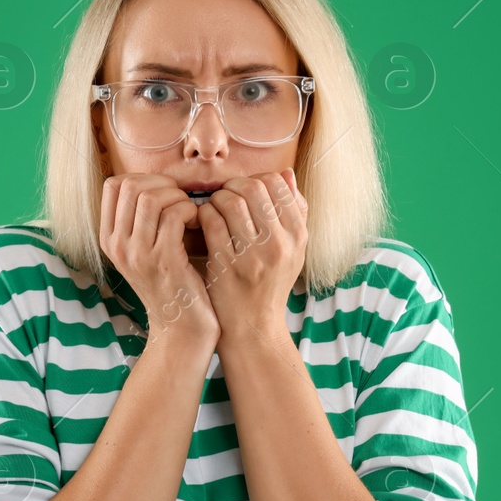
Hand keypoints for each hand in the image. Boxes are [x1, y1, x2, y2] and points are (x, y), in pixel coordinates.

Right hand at [99, 173, 218, 347]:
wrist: (182, 329)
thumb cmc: (172, 284)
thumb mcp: (145, 251)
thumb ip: (142, 219)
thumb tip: (158, 181)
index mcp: (109, 239)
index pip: (113, 185)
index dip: (144, 178)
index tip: (165, 192)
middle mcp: (117, 246)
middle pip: (131, 186)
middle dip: (163, 184)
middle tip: (181, 201)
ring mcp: (137, 255)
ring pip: (152, 197)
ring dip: (178, 197)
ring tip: (189, 213)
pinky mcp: (164, 262)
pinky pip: (175, 215)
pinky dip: (191, 211)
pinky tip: (198, 224)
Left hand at [195, 169, 307, 349]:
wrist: (253, 326)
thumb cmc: (270, 283)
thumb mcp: (293, 249)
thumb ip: (294, 211)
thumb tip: (286, 173)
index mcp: (298, 235)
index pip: (277, 184)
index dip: (257, 179)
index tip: (246, 191)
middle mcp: (279, 244)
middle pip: (253, 187)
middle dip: (233, 186)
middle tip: (225, 196)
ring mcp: (252, 255)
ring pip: (229, 201)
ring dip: (216, 199)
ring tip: (214, 210)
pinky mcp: (226, 265)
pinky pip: (211, 221)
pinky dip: (203, 215)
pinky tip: (203, 223)